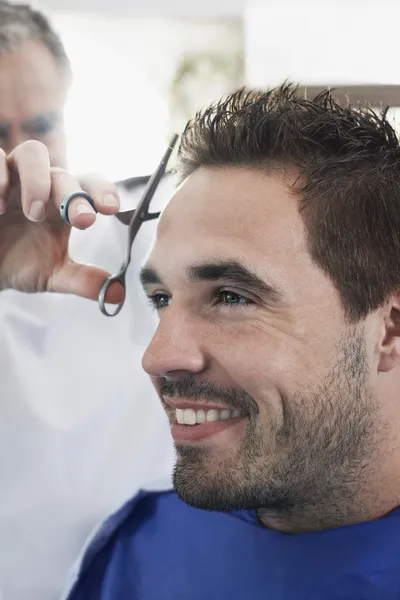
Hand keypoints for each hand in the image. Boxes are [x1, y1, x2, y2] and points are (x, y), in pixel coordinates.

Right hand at [0, 141, 122, 302]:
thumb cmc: (19, 262)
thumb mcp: (52, 275)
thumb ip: (83, 281)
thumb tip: (117, 294)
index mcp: (64, 203)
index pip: (90, 185)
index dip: (103, 191)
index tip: (111, 209)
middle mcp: (43, 184)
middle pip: (63, 173)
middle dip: (75, 195)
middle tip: (82, 221)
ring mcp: (14, 176)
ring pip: (33, 153)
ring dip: (38, 182)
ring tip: (33, 214)